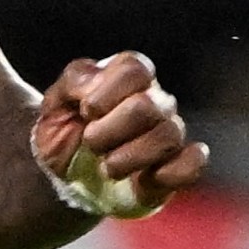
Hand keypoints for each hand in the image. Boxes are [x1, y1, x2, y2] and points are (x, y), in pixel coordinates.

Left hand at [31, 54, 205, 217]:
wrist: (62, 178)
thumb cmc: (63, 132)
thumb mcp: (55, 102)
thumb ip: (75, 81)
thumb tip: (94, 82)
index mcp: (129, 79)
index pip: (135, 69)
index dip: (105, 94)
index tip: (85, 112)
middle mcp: (156, 101)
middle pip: (147, 107)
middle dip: (108, 131)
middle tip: (90, 144)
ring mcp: (168, 134)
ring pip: (168, 135)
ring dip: (128, 157)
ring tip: (106, 167)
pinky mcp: (174, 168)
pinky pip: (193, 163)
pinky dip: (171, 173)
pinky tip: (144, 179)